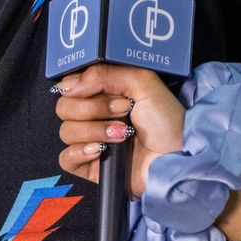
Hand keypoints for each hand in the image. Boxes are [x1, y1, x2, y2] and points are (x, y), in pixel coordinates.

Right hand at [55, 64, 185, 197]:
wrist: (176, 157)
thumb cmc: (166, 121)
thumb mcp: (144, 83)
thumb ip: (108, 74)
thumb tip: (72, 83)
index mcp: (105, 94)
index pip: (71, 85)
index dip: (81, 86)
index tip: (107, 90)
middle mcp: (95, 116)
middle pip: (64, 107)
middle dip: (93, 108)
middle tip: (122, 111)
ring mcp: (90, 141)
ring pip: (66, 131)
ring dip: (95, 131)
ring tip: (122, 134)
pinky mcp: (89, 166)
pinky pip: (66, 158)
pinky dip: (81, 152)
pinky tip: (101, 151)